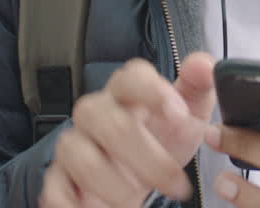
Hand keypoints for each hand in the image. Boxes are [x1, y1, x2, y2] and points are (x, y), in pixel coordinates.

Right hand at [40, 52, 216, 207]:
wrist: (140, 173)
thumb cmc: (162, 136)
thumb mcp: (190, 112)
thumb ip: (200, 85)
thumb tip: (205, 65)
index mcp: (127, 92)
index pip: (131, 77)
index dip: (154, 92)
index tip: (179, 115)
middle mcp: (96, 112)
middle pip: (110, 123)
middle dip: (148, 159)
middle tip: (177, 184)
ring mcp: (74, 143)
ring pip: (80, 155)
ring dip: (114, 184)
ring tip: (136, 201)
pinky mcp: (59, 176)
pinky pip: (55, 189)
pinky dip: (73, 205)